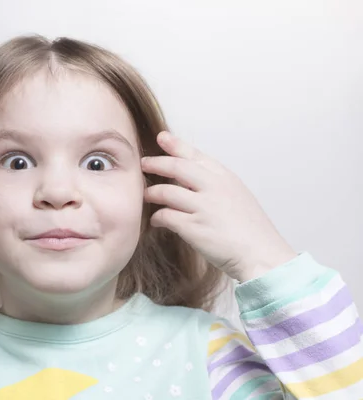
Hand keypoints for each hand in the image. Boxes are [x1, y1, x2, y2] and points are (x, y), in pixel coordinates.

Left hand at [141, 131, 296, 281]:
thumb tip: (188, 179)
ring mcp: (203, 207)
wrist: (262, 255)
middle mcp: (214, 187)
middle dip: (156, 163)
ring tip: (147, 195)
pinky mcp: (193, 227)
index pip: (195, 155)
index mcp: (225, 178)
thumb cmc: (251, 231)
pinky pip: (166, 216)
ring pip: (166, 191)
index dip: (175, 145)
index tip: (162, 137)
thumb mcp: (237, 197)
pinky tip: (156, 221)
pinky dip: (157, 217)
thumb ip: (215, 185)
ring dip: (152, 193)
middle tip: (144, 164)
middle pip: (176, 167)